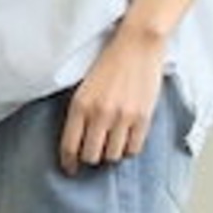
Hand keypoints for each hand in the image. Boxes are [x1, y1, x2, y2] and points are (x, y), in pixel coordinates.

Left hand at [59, 27, 166, 174]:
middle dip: (90, 157)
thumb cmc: (110, 61)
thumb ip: (80, 111)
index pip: (70, 146)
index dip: (69, 162)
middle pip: (91, 156)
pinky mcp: (143, 118)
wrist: (138, 43)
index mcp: (80, 104)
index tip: (70, 168)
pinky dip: (129, 148)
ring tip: (112, 142)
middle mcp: (100, 114)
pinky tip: (127, 138)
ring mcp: (123, 117)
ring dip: (111, 152)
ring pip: (112, 155)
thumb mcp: (84, 85)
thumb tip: (78, 140)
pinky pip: (133, 149)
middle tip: (94, 152)